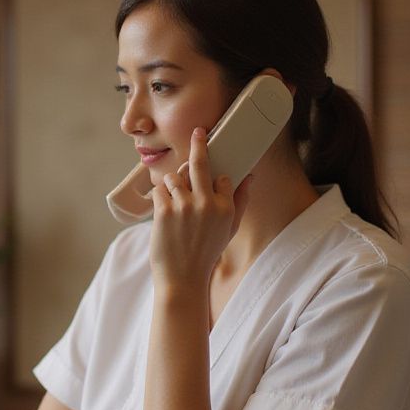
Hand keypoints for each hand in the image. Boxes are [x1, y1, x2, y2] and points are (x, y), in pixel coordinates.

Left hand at [149, 127, 252, 289]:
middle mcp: (207, 204)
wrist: (183, 277)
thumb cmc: (206, 253)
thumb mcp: (230, 230)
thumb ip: (240, 202)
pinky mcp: (165, 211)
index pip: (223, 177)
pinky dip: (160, 198)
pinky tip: (164, 212)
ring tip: (175, 202)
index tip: (213, 163)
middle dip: (199, 144)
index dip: (216, 176)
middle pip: (201, 164)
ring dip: (173, 185)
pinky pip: (160, 190)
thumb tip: (250, 177)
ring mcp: (185, 206)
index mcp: (225, 208)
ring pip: (174, 178)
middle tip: (197, 132)